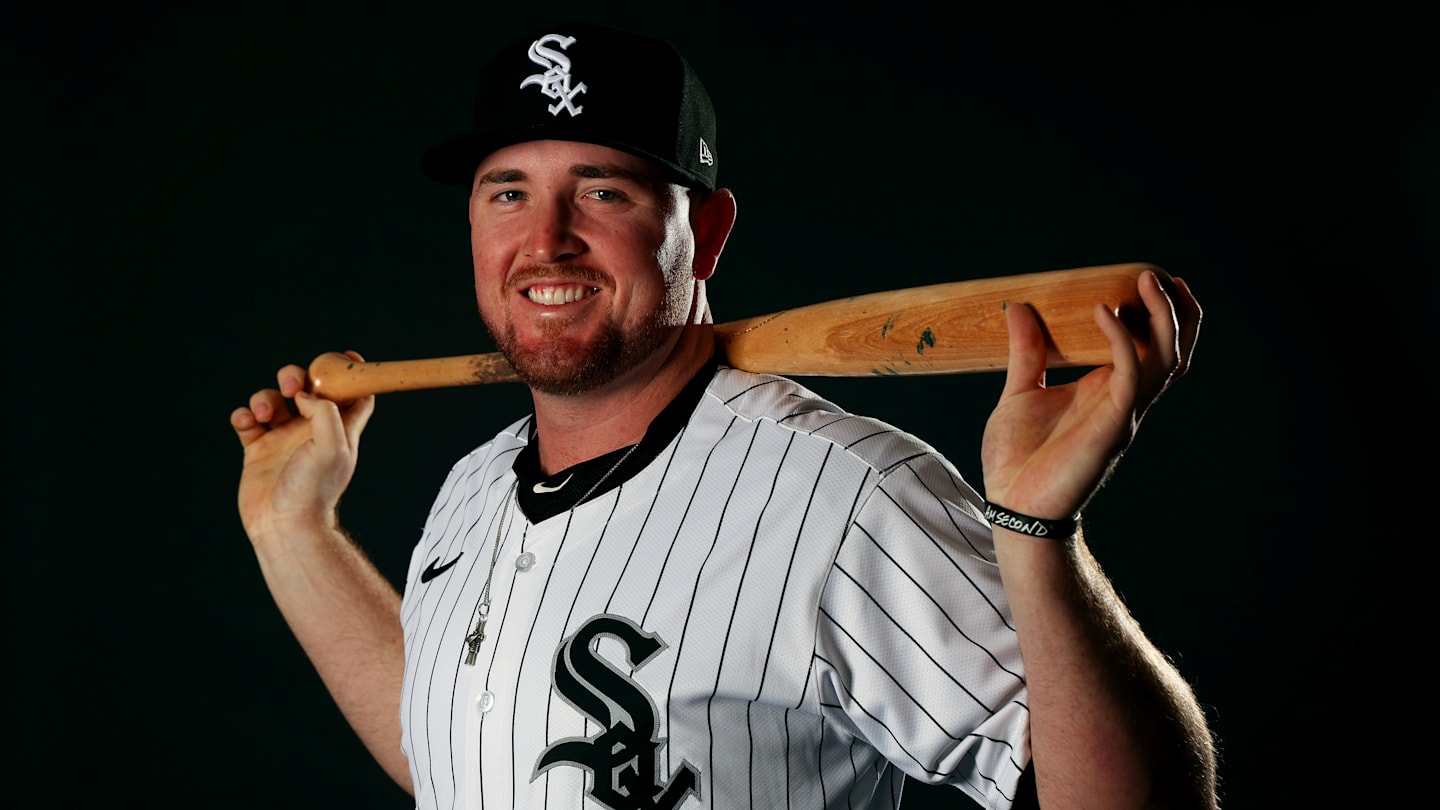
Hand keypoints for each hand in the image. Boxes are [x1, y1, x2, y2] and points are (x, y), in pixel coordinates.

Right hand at [230, 351, 375, 543]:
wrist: (284, 526)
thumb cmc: (314, 491)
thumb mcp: (333, 447)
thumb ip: (325, 412)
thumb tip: (306, 394)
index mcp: (338, 429)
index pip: (354, 394)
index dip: (352, 373)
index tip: (345, 355)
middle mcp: (311, 431)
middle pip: (307, 389)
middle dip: (295, 378)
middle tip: (292, 387)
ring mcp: (283, 439)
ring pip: (273, 400)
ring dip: (265, 397)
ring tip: (263, 413)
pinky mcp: (257, 450)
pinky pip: (247, 420)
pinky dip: (244, 414)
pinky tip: (247, 422)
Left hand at [980, 271, 1200, 519]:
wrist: (1012, 505)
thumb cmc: (1017, 460)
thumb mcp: (1017, 394)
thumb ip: (1025, 353)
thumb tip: (1016, 307)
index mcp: (1106, 391)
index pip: (1149, 349)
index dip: (1159, 316)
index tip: (1147, 278)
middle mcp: (1123, 400)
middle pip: (1172, 352)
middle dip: (1177, 313)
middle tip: (1161, 276)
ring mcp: (1123, 413)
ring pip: (1165, 361)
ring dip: (1163, 319)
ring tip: (1146, 281)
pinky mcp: (1112, 425)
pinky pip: (1129, 374)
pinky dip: (1121, 340)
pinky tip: (1102, 311)